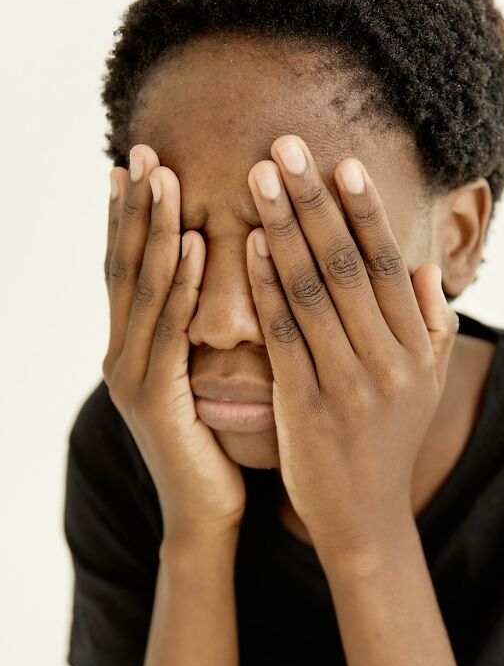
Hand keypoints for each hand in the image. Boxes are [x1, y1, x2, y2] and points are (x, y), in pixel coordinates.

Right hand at [103, 144, 246, 539]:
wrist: (205, 515)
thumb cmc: (214, 446)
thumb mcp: (201, 380)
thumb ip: (196, 336)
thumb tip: (218, 286)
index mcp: (134, 349)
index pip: (127, 270)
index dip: (128, 218)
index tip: (136, 164)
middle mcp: (122, 356)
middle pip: (124, 268)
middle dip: (132, 209)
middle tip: (141, 150)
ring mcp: (132, 379)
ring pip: (143, 292)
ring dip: (153, 232)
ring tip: (164, 178)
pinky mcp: (156, 402)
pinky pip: (169, 333)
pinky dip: (181, 287)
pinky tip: (194, 247)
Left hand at [245, 135, 459, 558]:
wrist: (364, 519)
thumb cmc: (389, 445)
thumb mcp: (426, 388)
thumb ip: (431, 328)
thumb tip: (427, 272)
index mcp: (415, 350)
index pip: (391, 267)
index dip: (366, 212)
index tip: (341, 163)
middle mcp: (386, 361)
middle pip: (348, 267)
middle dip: (315, 203)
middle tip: (286, 147)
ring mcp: (347, 384)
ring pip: (312, 292)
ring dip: (283, 230)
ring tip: (259, 179)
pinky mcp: (306, 406)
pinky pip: (283, 336)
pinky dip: (265, 287)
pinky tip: (248, 247)